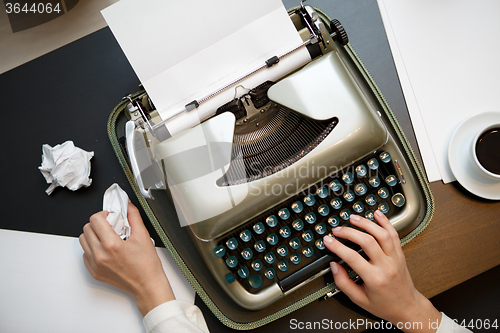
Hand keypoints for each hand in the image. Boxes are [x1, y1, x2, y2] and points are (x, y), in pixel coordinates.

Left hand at [79, 202, 174, 315]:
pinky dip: (93, 248)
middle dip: (98, 224)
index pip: (95, 220)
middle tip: (110, 227)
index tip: (111, 217)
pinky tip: (106, 249)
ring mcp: (95, 265)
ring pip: (83, 241)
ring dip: (93, 235)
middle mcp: (100, 255)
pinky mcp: (94, 272)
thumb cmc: (147, 265)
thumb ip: (133, 216)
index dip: (104, 214)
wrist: (147, 285)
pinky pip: (85, 254)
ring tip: (107, 238)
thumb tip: (127, 205)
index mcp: (112, 245)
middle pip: (87, 228)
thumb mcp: (143, 236)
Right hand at [323, 210, 440, 331]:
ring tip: (353, 218)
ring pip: (382, 234)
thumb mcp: (359, 299)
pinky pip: (394, 234)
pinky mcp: (400, 254)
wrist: (407, 308)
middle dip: (349, 232)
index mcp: (375, 279)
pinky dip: (385, 222)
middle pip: (367, 241)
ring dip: (366, 223)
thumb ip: (344, 283)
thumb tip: (334, 266)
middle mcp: (386, 266)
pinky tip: (377, 214)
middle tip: (337, 230)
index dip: (337, 247)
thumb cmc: (384, 305)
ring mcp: (395, 258)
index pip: (352, 257)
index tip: (328, 241)